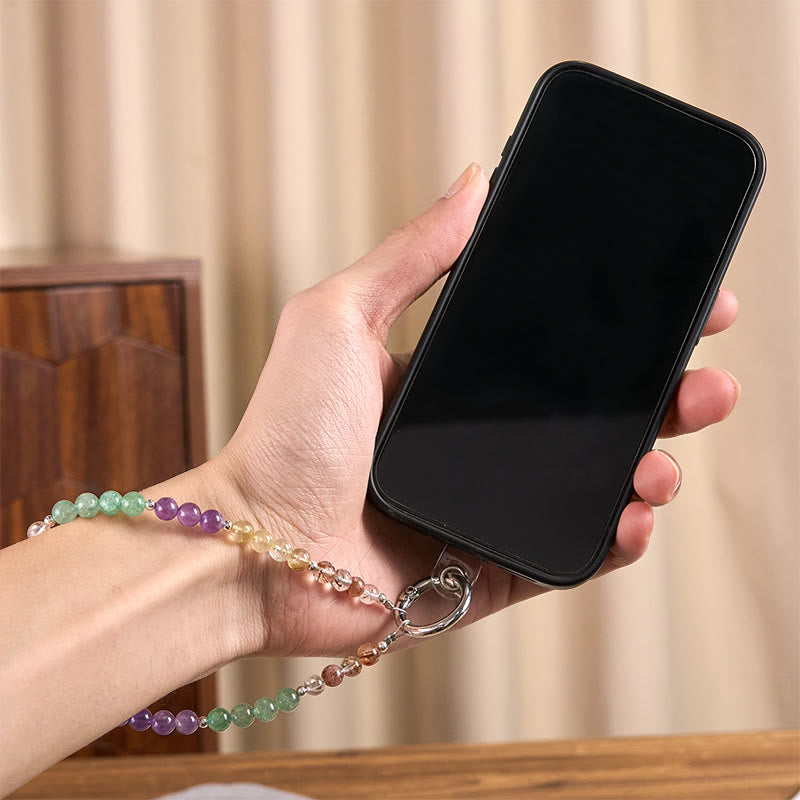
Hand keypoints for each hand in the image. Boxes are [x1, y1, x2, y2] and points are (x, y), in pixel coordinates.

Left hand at [214, 163, 740, 657]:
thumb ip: (410, 255)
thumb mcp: (339, 316)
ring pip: (596, 484)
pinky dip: (615, 540)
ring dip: (650, 467)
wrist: (254, 544)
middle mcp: (479, 443)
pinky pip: (573, 555)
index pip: (554, 352)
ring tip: (663, 455)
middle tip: (705, 378)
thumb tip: (475, 183)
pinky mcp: (494, 568)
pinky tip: (632, 514)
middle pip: (592, 417)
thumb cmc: (284, 431)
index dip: (618, 333)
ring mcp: (491, 506)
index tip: (675, 308)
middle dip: (662, 397)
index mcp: (454, 384)